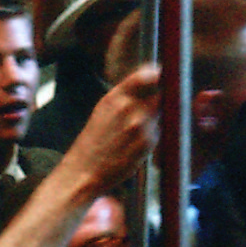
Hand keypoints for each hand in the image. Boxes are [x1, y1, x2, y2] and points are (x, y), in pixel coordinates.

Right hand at [61, 65, 165, 195]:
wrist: (84, 170)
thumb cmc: (93, 140)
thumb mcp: (104, 108)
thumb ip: (127, 93)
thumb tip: (152, 76)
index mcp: (115, 97)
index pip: (147, 75)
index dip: (157, 75)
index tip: (161, 76)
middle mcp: (129, 108)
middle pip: (159, 93)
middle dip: (157, 98)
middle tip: (144, 111)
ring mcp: (141, 125)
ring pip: (159, 113)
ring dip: (153, 118)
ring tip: (132, 132)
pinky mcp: (148, 143)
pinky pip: (157, 132)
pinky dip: (151, 136)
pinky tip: (133, 144)